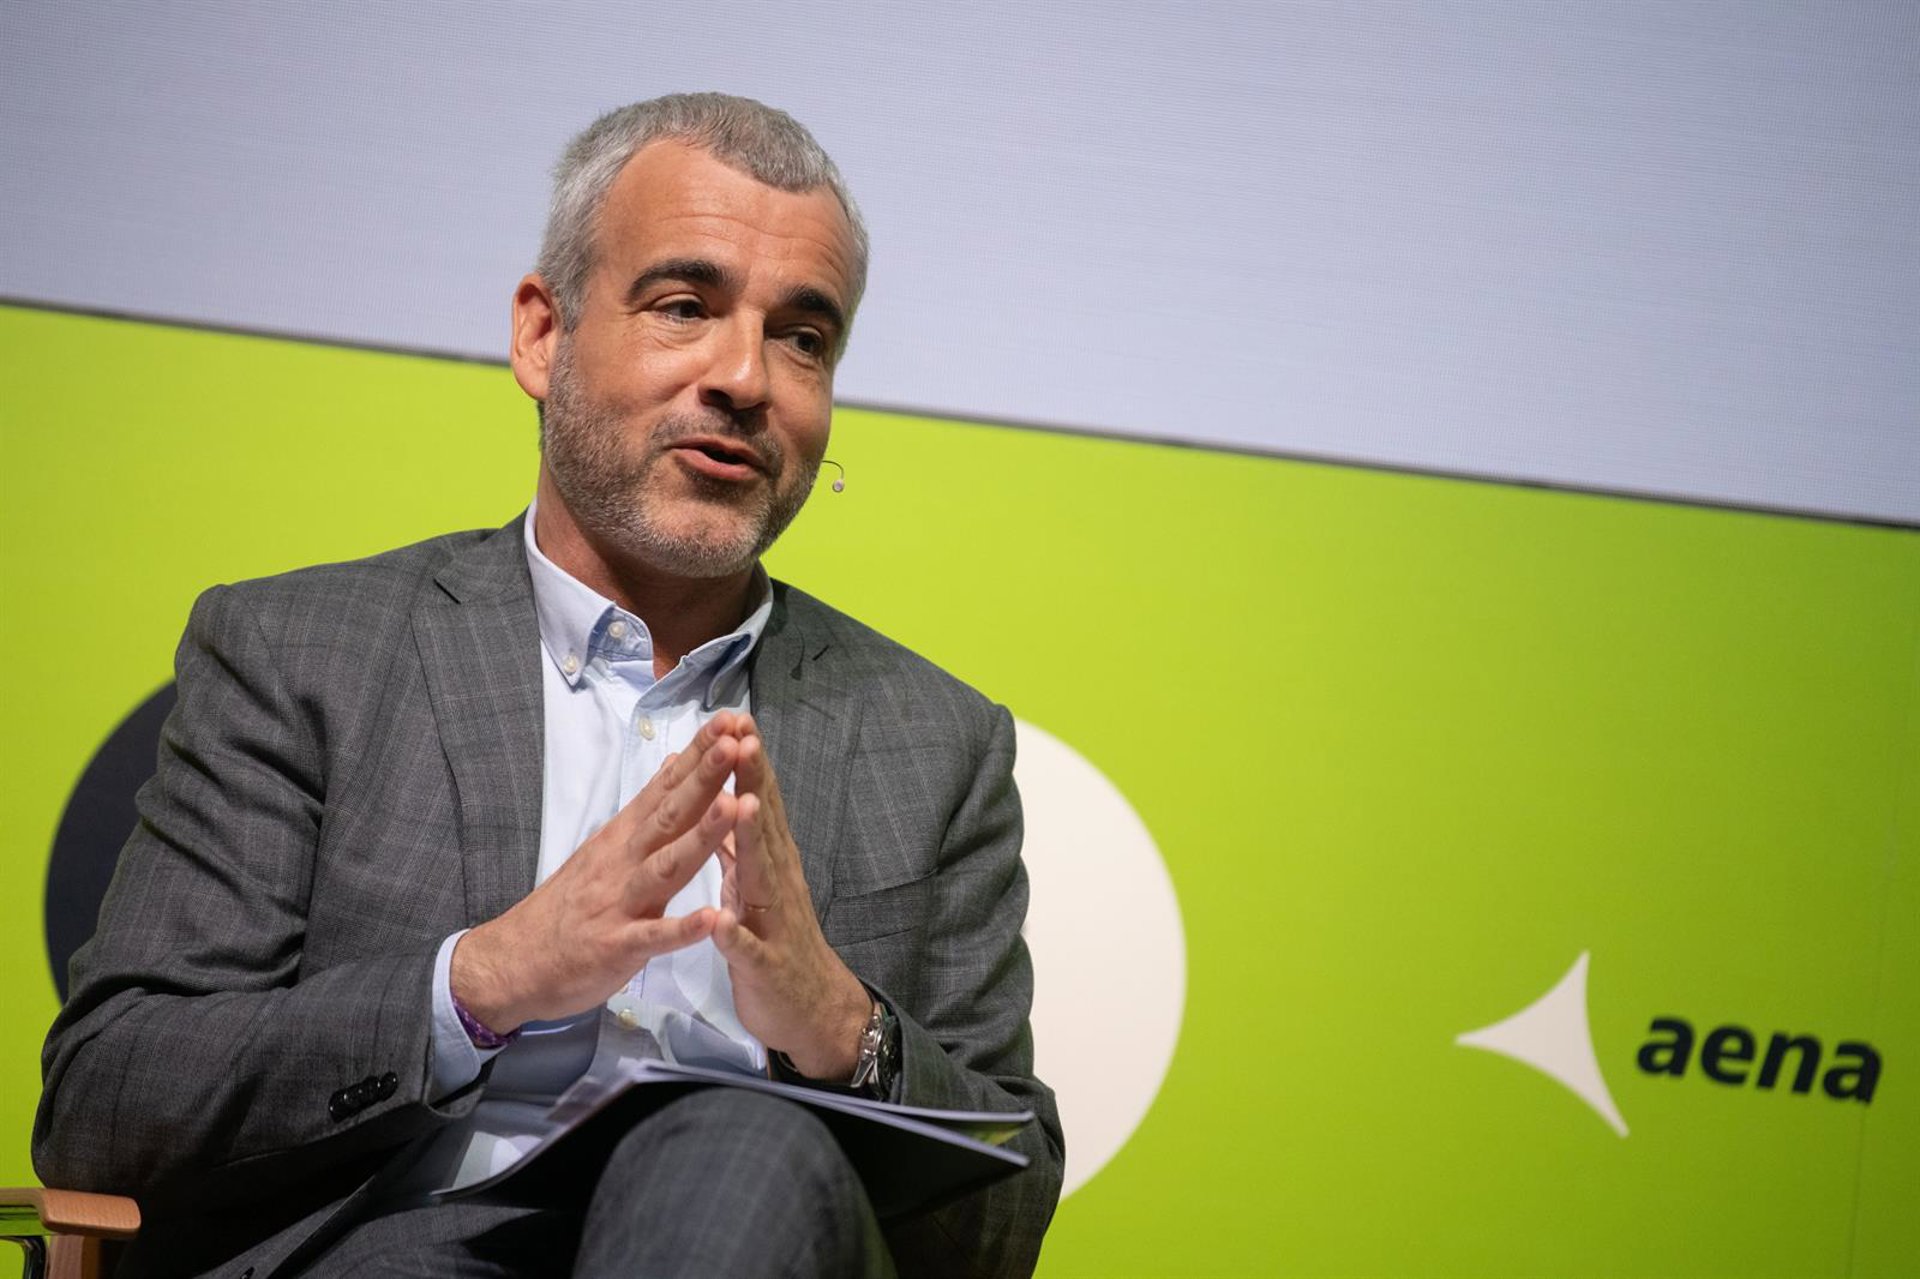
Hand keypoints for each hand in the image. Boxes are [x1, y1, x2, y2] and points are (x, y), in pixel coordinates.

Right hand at [451, 715, 745, 1032]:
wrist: (513, 961)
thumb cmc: (569, 905)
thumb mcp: (605, 847)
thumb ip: (646, 809)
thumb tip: (674, 763)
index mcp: (624, 837)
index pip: (666, 786)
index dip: (698, 754)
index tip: (731, 719)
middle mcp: (622, 860)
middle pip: (670, 814)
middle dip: (704, 778)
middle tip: (736, 742)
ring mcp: (619, 902)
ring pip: (666, 866)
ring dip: (701, 836)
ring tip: (734, 807)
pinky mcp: (616, 946)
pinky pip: (653, 937)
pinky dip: (682, 929)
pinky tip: (713, 918)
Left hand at [712, 718, 871, 1078]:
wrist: (810, 1012)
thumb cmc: (775, 942)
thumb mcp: (754, 884)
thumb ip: (742, 843)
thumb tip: (729, 795)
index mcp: (770, 863)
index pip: (759, 803)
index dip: (747, 761)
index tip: (735, 716)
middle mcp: (778, 884)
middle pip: (765, 826)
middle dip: (754, 781)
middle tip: (744, 734)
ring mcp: (774, 924)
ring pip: (763, 878)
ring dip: (753, 842)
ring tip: (741, 805)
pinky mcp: (765, 967)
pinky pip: (748, 951)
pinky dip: (735, 937)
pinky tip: (721, 922)